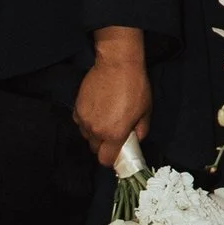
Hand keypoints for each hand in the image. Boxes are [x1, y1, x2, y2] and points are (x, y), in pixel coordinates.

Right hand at [75, 33, 150, 170]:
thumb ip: (141, 130)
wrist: (117, 64)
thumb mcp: (146, 111)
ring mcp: (84, 119)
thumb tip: (135, 139)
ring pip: (87, 136)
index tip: (117, 153)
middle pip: (95, 149)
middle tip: (114, 133)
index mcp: (114, 134)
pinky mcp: (77, 108)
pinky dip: (87, 121)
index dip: (111, 159)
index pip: (105, 160)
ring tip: (106, 118)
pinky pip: (80, 122)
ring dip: (95, 133)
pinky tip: (97, 110)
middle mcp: (96, 130)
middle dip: (104, 145)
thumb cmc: (135, 86)